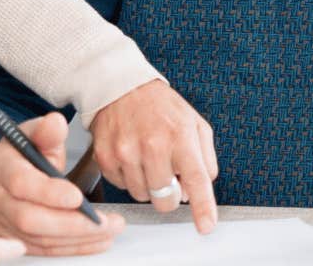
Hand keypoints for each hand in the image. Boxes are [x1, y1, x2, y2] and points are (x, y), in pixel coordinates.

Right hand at [0, 112, 126, 255]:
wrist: (9, 169)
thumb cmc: (25, 151)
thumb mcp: (37, 134)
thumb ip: (48, 130)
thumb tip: (55, 122)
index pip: (20, 182)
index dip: (49, 192)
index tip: (78, 197)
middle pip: (29, 219)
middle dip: (71, 223)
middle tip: (104, 221)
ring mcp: (1, 222)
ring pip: (39, 240)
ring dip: (78, 238)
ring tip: (108, 229)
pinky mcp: (13, 239)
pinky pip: (43, 250)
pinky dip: (72, 247)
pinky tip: (95, 240)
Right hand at [89, 79, 218, 231]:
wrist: (121, 86)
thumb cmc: (160, 106)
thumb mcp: (194, 123)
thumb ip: (204, 159)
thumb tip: (197, 191)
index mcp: (180, 136)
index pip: (196, 179)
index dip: (203, 208)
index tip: (206, 226)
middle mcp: (153, 145)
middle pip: (165, 199)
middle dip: (169, 194)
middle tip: (167, 173)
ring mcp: (126, 152)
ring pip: (141, 196)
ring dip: (147, 185)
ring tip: (147, 158)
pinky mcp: (105, 157)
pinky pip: (121, 186)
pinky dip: (128, 177)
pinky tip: (131, 156)